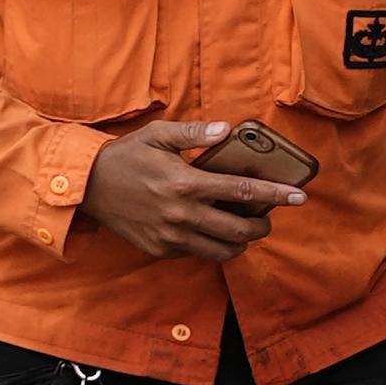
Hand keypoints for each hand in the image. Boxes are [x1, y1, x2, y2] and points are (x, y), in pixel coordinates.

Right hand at [83, 119, 307, 263]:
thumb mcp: (157, 135)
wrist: (85, 186)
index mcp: (185, 183)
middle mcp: (181, 213)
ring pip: (223, 250)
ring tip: (240, 230)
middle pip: (240, 230)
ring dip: (240, 242)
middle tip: (265, 219)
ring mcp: (170, 235)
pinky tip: (207, 231)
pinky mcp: (160, 249)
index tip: (299, 196)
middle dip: (262, 226)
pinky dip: (210, 245)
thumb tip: (228, 131)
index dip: (276, 195)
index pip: (243, 191)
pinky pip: (197, 253)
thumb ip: (195, 133)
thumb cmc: (124, 156)